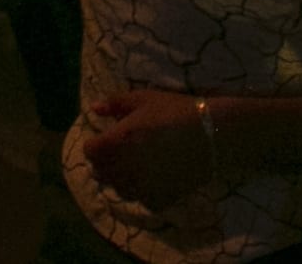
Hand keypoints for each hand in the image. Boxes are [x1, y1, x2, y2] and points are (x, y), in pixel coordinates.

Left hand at [82, 90, 216, 206]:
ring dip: (120, 179)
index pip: (90, 151)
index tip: (103, 140)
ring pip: (119, 189)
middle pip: (101, 172)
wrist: (211, 133)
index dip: (94, 145)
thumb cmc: (175, 111)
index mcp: (117, 141)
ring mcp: (143, 186)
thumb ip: (115, 104)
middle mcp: (125, 167)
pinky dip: (144, 193)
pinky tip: (151, 181)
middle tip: (116, 153)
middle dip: (104, 162)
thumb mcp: (142, 99)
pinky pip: (144, 201)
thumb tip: (94, 108)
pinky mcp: (162, 198)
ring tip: (131, 168)